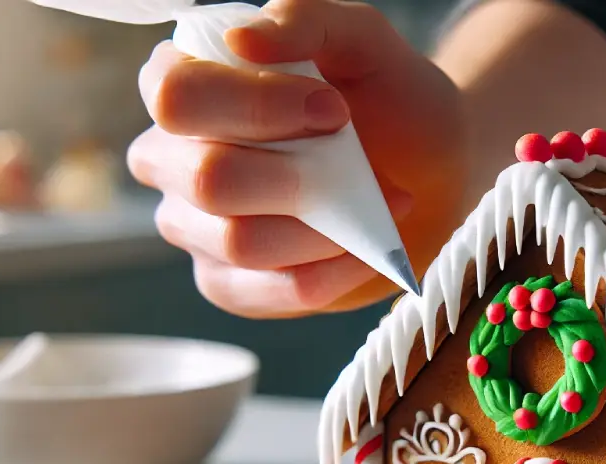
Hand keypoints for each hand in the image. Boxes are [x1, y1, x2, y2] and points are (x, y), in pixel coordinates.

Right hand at [128, 0, 466, 317]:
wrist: (433, 172)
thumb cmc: (389, 101)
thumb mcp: (364, 41)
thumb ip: (306, 20)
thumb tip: (240, 38)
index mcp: (188, 86)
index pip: (175, 97)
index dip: (253, 107)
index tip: (333, 109)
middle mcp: (172, 158)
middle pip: (204, 179)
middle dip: (295, 176)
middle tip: (355, 162)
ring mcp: (195, 228)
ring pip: (237, 242)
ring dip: (321, 228)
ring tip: (370, 204)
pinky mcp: (229, 284)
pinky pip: (264, 294)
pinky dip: (326, 274)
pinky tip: (359, 250)